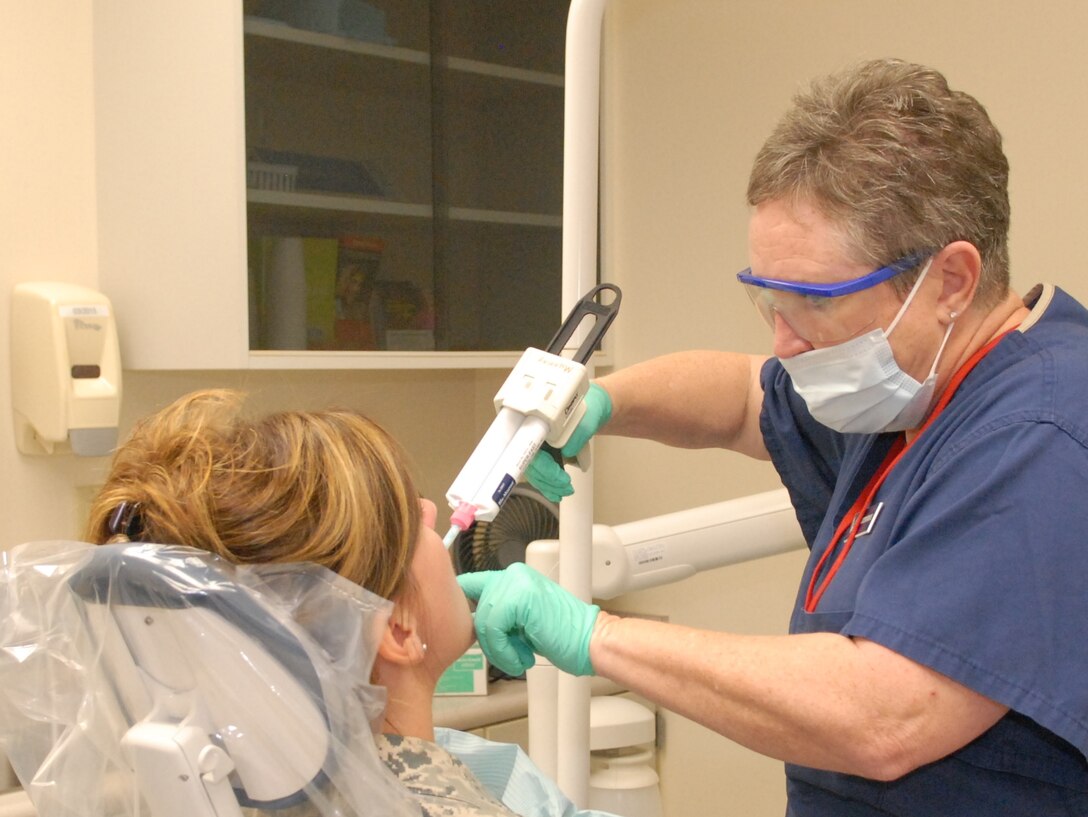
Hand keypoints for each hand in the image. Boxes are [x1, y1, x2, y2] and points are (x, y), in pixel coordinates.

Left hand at [457, 563, 599, 676]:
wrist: (589, 641)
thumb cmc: (561, 636)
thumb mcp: (521, 622)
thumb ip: (498, 614)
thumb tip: (468, 622)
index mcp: (514, 577)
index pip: (471, 583)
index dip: (460, 604)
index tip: (457, 624)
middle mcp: (513, 574)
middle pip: (475, 609)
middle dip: (489, 640)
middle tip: (512, 654)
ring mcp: (517, 582)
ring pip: (482, 621)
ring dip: (498, 650)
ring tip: (520, 658)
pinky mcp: (520, 597)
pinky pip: (493, 629)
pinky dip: (504, 651)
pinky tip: (522, 658)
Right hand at [524, 383, 612, 501]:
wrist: (592, 408)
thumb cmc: (587, 409)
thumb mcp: (588, 419)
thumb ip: (578, 434)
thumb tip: (567, 451)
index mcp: (536, 421)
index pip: (529, 448)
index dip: (542, 466)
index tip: (559, 476)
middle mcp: (532, 434)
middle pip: (530, 463)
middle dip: (548, 479)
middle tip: (566, 486)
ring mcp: (536, 445)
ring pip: (534, 472)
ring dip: (548, 485)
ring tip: (566, 491)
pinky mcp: (543, 455)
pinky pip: (539, 474)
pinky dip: (547, 486)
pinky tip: (557, 493)